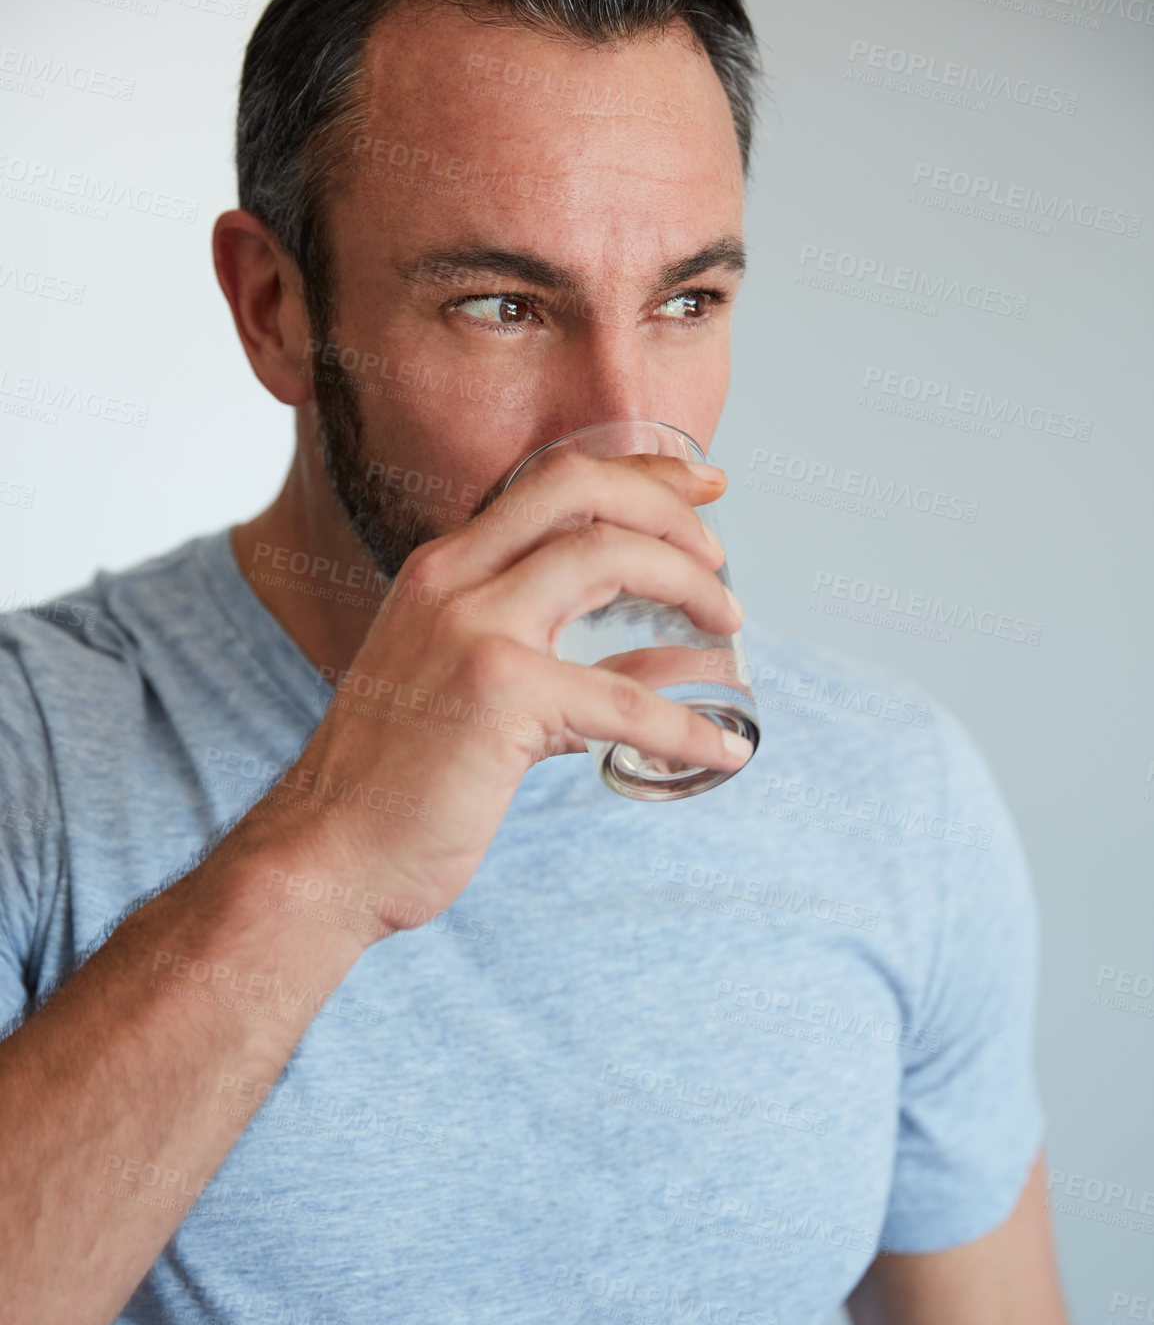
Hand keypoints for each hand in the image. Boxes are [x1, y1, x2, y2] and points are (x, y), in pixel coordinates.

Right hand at [252, 451, 745, 941]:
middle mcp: (452, 579)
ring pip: (609, 558)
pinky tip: (722, 753)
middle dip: (669, 507)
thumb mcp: (467, 688)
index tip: (702, 485)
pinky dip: (686, 727)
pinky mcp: (500, 697)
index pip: (551, 481)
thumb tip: (663, 657)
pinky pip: (624, 699)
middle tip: (718, 558)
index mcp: (442, 570)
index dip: (640, 471)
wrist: (327, 853)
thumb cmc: (396, 783)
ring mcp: (473, 630)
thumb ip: (554, 659)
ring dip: (689, 584)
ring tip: (729, 625)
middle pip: (583, 491)